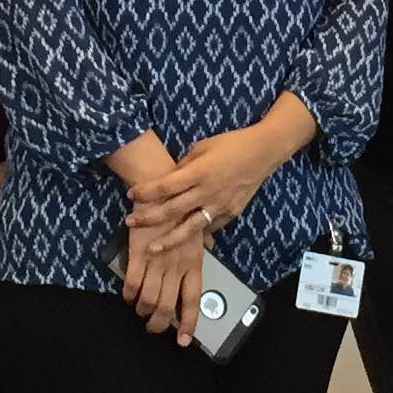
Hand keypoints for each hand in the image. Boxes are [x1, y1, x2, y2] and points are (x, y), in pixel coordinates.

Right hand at [120, 213, 205, 342]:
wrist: (159, 184)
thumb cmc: (180, 204)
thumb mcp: (198, 224)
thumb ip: (202, 242)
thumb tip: (209, 247)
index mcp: (194, 262)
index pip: (192, 301)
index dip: (188, 324)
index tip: (184, 340)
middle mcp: (177, 265)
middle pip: (167, 307)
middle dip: (159, 324)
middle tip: (153, 328)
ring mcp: (157, 260)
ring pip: (149, 299)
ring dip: (142, 310)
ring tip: (139, 311)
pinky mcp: (138, 252)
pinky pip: (133, 282)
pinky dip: (129, 293)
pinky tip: (128, 295)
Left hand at [126, 125, 285, 238]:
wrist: (263, 152)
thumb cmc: (231, 144)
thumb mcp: (202, 147)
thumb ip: (184, 165)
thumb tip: (167, 178)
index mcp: (198, 172)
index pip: (165, 186)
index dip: (145, 192)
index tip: (131, 194)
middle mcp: (207, 192)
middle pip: (172, 210)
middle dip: (148, 218)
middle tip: (130, 222)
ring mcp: (219, 206)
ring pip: (189, 229)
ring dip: (168, 240)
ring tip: (152, 249)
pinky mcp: (230, 214)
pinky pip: (208, 227)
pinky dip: (195, 234)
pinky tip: (183, 241)